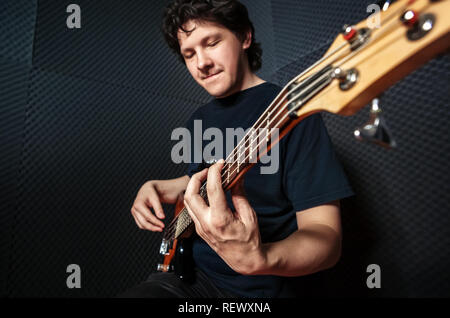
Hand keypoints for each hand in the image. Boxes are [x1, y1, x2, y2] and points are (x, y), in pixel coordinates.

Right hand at [131, 181, 166, 231]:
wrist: (146, 190)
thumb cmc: (151, 192)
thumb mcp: (155, 198)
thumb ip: (158, 208)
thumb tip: (162, 217)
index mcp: (138, 204)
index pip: (148, 216)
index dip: (156, 222)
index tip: (163, 225)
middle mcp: (134, 209)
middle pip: (143, 222)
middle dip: (153, 227)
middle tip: (161, 228)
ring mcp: (134, 213)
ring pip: (141, 225)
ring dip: (150, 228)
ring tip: (159, 228)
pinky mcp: (135, 215)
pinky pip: (141, 224)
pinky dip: (147, 226)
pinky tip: (154, 226)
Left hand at [183, 159, 266, 274]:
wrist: (244, 260)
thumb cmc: (249, 240)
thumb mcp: (249, 216)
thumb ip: (240, 195)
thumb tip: (235, 177)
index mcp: (220, 220)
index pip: (213, 189)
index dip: (215, 172)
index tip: (220, 164)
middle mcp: (206, 223)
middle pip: (190, 194)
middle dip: (197, 177)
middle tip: (209, 169)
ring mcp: (200, 227)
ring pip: (188, 201)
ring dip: (194, 186)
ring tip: (208, 178)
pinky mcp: (199, 229)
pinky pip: (192, 209)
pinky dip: (197, 196)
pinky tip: (207, 191)